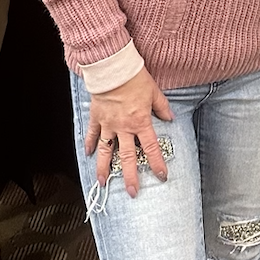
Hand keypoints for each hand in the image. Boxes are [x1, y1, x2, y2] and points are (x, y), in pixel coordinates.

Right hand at [86, 67, 173, 197]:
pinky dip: (90, 144)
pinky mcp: (96, 117)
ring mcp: (108, 124)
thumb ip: (162, 107)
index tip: (161, 176)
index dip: (157, 163)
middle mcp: (123, 127)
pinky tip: (88, 154)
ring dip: (104, 168)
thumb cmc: (135, 77)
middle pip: (127, 157)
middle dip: (130, 177)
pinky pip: (92, 134)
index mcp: (140, 122)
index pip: (151, 148)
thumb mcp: (154, 91)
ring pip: (105, 151)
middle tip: (132, 192)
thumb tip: (170, 118)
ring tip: (102, 183)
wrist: (113, 67)